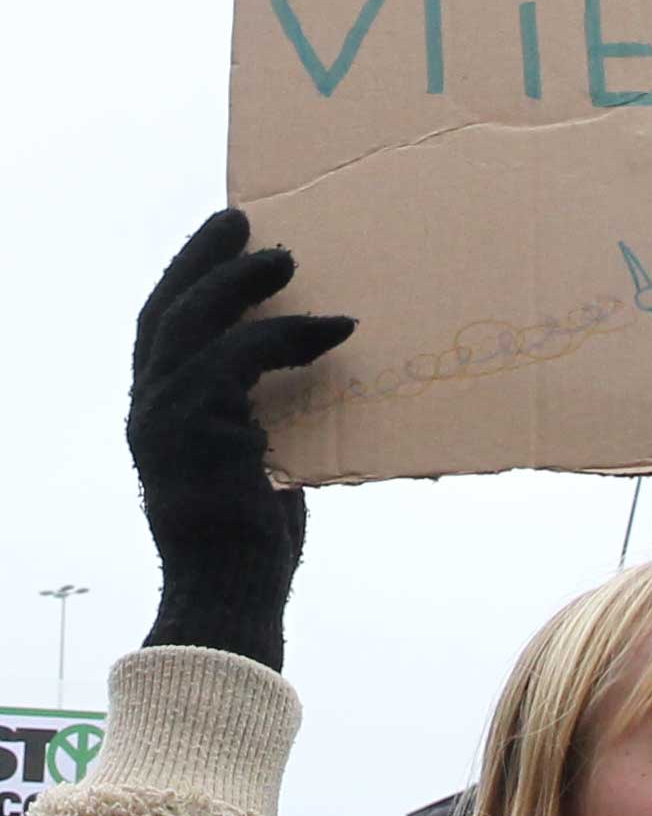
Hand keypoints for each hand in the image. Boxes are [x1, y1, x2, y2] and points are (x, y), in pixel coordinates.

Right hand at [129, 210, 354, 669]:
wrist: (234, 595)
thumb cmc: (257, 540)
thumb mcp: (267, 460)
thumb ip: (270, 414)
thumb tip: (322, 374)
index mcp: (162, 412)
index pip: (165, 328)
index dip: (189, 276)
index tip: (227, 236)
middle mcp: (150, 409)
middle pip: (167, 311)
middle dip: (203, 260)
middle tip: (245, 221)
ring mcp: (163, 417)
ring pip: (192, 323)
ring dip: (240, 283)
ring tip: (289, 258)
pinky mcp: (191, 429)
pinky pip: (236, 359)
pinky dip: (287, 336)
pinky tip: (336, 328)